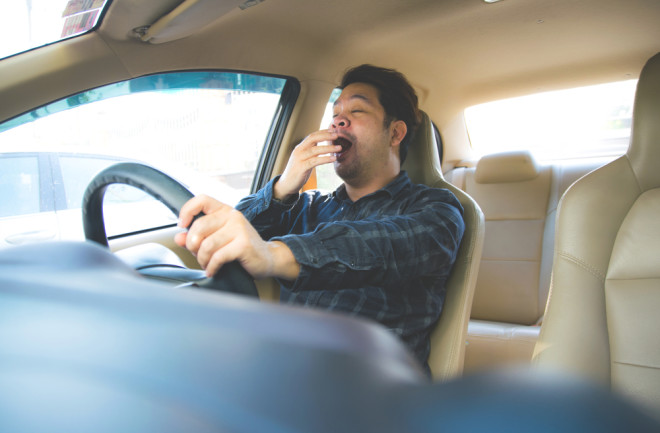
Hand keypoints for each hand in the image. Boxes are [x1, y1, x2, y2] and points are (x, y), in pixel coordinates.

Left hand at [175, 195, 299, 279]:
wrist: (268, 258)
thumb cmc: (242, 248)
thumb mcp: (218, 240)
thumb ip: (198, 237)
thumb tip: (179, 237)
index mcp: (225, 211)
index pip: (201, 200)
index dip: (187, 211)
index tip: (182, 225)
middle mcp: (232, 216)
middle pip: (199, 227)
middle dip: (193, 245)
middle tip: (197, 255)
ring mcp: (239, 229)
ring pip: (207, 244)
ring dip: (202, 259)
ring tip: (207, 264)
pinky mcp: (243, 244)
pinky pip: (218, 256)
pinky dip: (211, 266)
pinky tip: (212, 270)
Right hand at [274, 129, 340, 199]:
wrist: (287, 184)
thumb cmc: (298, 171)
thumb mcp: (305, 159)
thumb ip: (312, 152)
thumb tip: (324, 147)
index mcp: (300, 147)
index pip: (312, 136)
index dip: (323, 132)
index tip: (333, 131)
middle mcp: (299, 151)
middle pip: (313, 138)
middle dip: (326, 136)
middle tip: (337, 135)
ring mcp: (299, 159)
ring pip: (315, 150)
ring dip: (328, 148)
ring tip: (339, 148)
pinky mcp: (301, 168)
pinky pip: (314, 161)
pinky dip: (325, 159)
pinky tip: (333, 159)